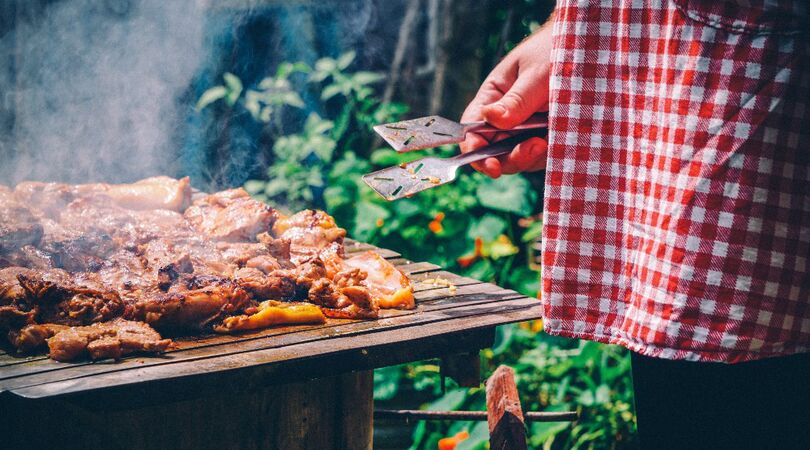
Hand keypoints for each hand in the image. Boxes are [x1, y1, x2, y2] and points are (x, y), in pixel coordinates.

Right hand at [459, 21, 552, 177]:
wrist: (590, 50)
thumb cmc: (556, 51)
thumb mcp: (536, 74)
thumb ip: (516, 100)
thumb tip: (489, 118)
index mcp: (494, 97)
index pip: (473, 128)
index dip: (475, 149)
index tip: (491, 163)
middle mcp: (506, 118)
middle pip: (494, 151)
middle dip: (508, 158)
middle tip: (533, 149)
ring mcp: (527, 130)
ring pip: (518, 158)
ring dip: (530, 157)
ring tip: (545, 141)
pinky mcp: (548, 137)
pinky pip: (541, 157)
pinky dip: (548, 155)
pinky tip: (558, 140)